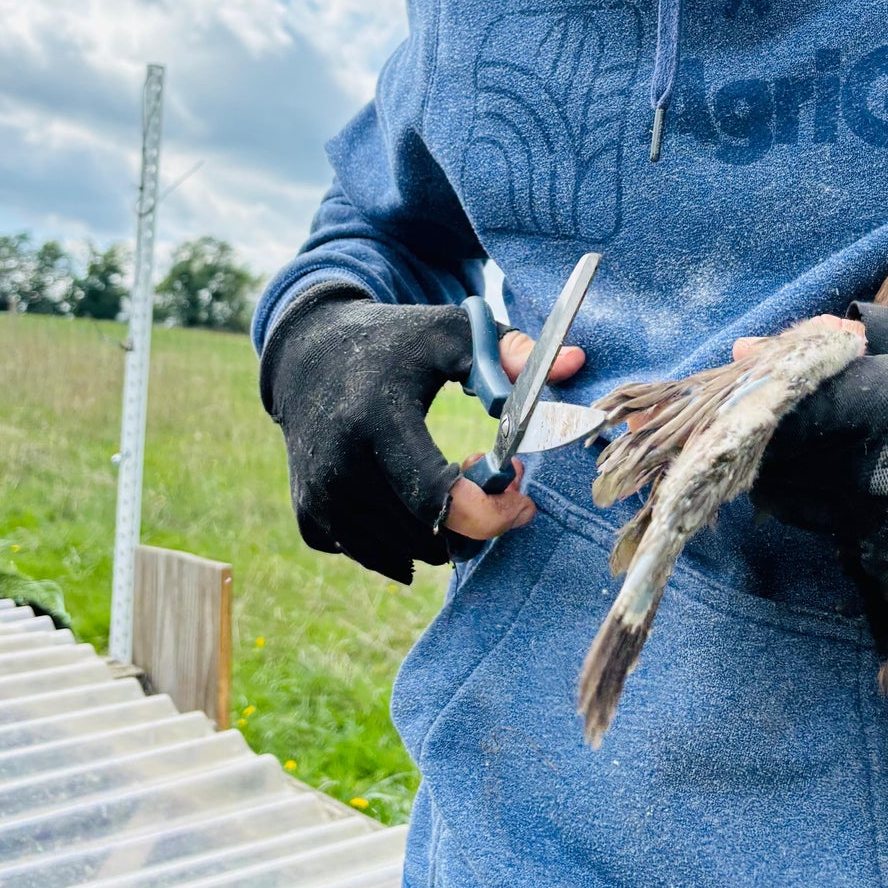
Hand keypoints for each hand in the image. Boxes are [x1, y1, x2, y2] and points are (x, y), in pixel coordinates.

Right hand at [261, 290, 582, 581]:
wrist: (309, 353)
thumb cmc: (394, 340)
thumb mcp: (455, 333)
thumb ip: (516, 353)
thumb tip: (579, 364)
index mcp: (378, 422)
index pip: (439, 502)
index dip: (492, 513)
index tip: (523, 494)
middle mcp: (342, 468)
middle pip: (430, 537)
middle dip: (475, 517)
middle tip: (486, 472)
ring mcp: (320, 498)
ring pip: (405, 554)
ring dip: (442, 530)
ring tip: (450, 478)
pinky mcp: (309, 517)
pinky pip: (371, 555)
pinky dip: (402, 538)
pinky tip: (411, 495)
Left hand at [739, 302, 887, 612]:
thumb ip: (838, 350)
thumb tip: (747, 347)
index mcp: (882, 411)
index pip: (773, 415)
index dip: (750, 403)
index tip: (746, 393)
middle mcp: (876, 483)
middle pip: (773, 471)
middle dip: (768, 447)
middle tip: (786, 425)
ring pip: (804, 512)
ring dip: (805, 484)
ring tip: (851, 453)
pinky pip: (849, 545)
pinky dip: (852, 520)